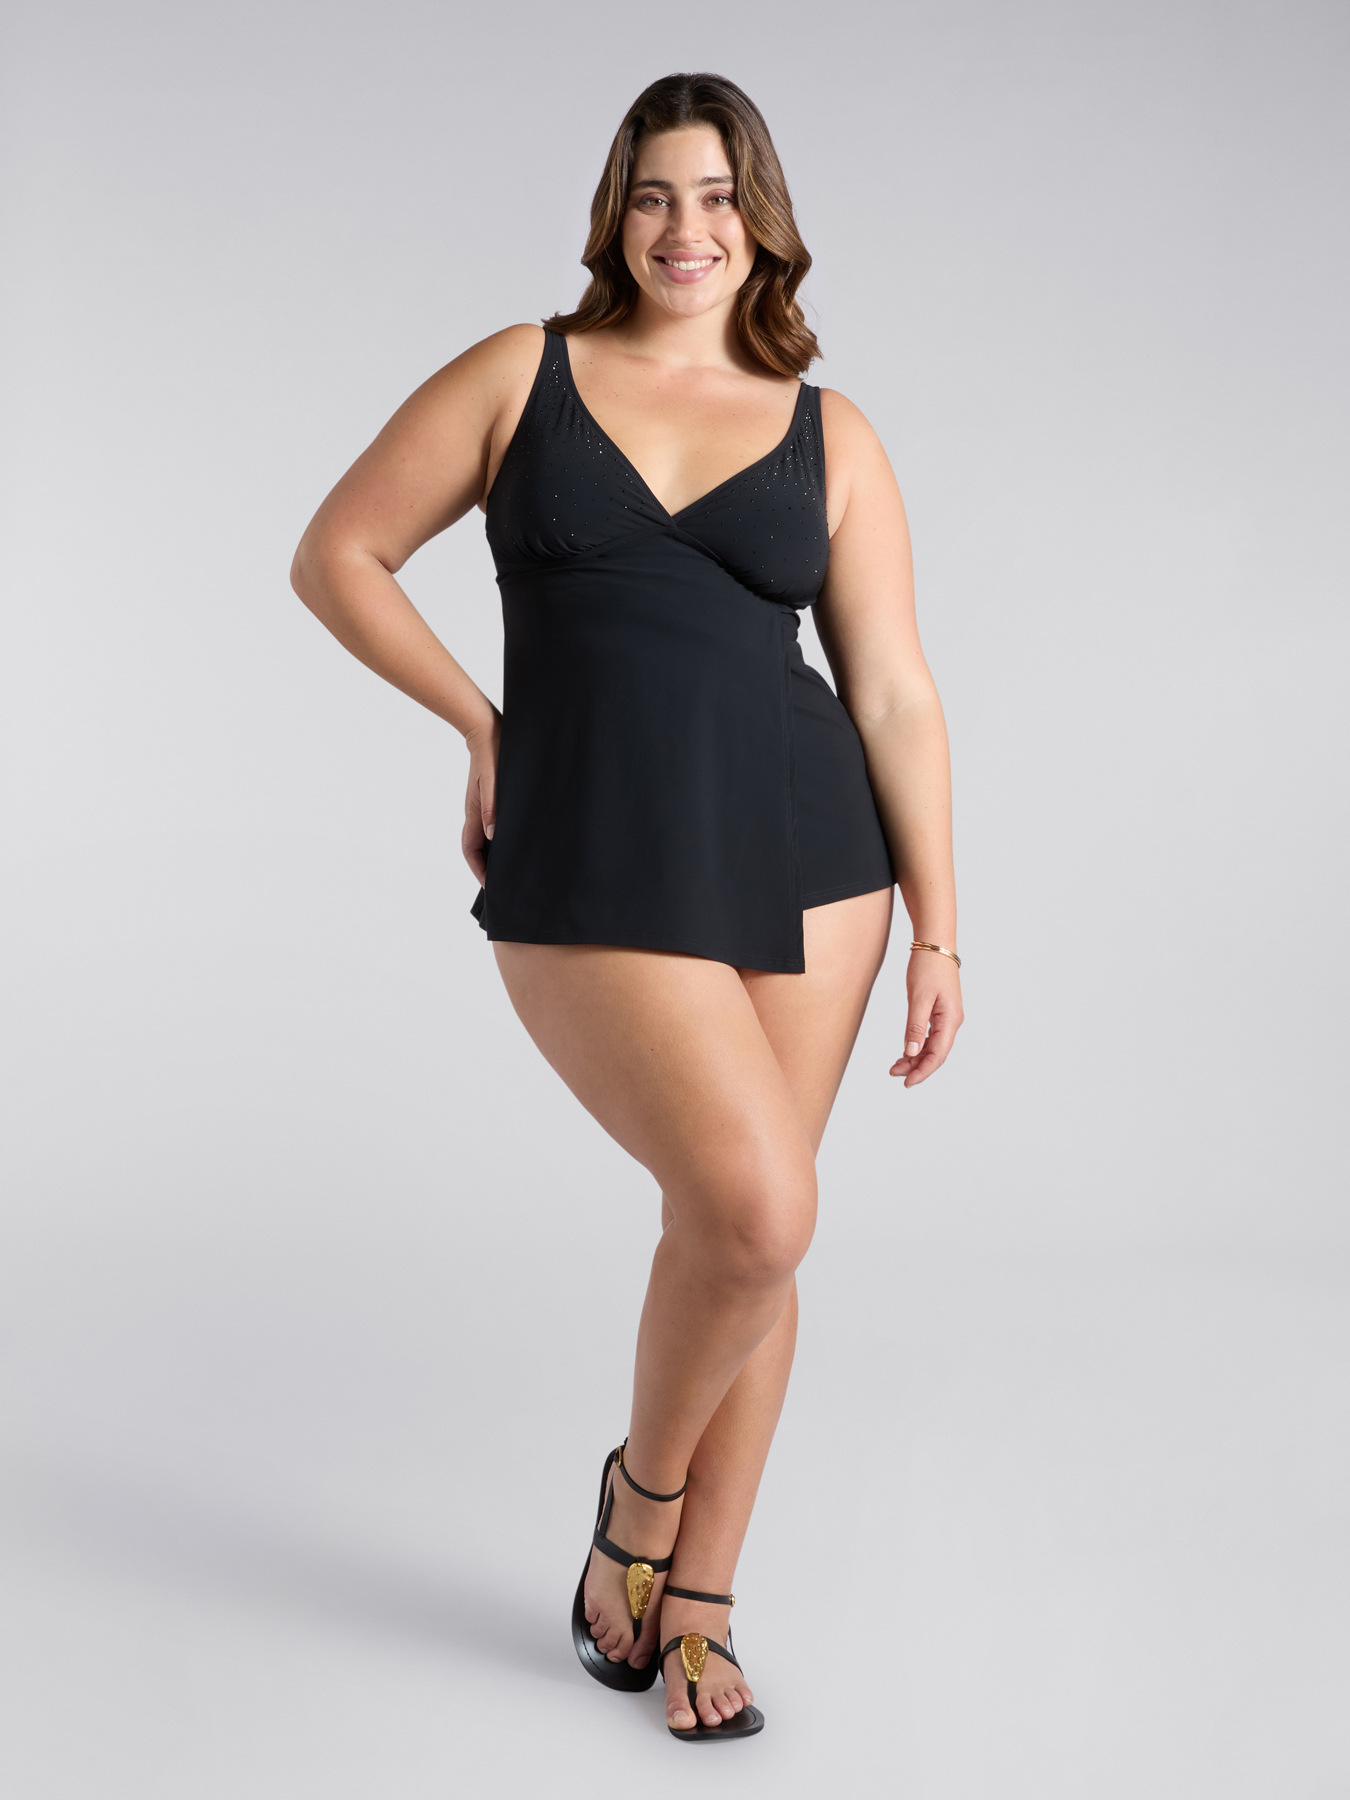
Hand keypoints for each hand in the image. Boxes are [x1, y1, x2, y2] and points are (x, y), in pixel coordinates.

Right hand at [461, 712, 500, 883]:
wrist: (485, 729)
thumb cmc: (491, 753)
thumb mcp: (494, 781)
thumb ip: (492, 807)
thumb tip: (493, 835)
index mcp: (473, 813)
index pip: (470, 850)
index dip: (479, 870)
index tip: (490, 886)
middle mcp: (475, 812)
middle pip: (476, 848)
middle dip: (486, 868)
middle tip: (504, 883)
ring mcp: (481, 805)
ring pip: (484, 837)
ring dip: (494, 854)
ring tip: (512, 866)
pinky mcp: (489, 798)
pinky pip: (491, 824)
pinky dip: (499, 837)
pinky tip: (514, 838)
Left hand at [890, 951, 962, 1085]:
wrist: (935, 944)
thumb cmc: (928, 967)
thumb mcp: (918, 998)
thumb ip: (915, 1026)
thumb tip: (912, 1051)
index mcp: (950, 1020)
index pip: (938, 1055)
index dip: (923, 1071)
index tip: (907, 1082)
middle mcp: (951, 1022)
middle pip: (935, 1054)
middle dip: (916, 1067)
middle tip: (894, 1074)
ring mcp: (946, 1017)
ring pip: (932, 1046)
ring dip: (915, 1057)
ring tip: (895, 1065)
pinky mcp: (939, 1011)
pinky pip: (930, 1035)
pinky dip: (917, 1045)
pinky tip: (905, 1051)